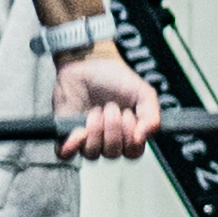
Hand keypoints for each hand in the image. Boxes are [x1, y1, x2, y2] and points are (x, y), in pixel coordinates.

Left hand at [50, 40, 160, 160]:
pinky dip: (71, 147)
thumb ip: (152, 117)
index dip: (131, 138)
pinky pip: (65, 154)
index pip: (132, 153)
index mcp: (127, 134)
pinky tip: (79, 132)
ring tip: (95, 110)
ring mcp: (86, 138)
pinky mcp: (66, 133)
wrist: (87, 62)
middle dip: (113, 129)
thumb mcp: (143, 93)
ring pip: (92, 154)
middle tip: (110, 107)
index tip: (128, 114)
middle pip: (112, 154)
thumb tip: (142, 138)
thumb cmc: (115, 78)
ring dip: (95, 130)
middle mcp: (107, 139)